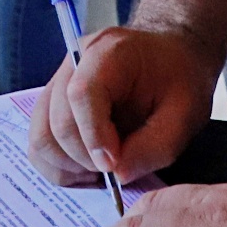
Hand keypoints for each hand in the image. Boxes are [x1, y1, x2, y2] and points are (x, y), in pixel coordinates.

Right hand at [30, 25, 216, 187]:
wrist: (169, 58)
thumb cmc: (179, 80)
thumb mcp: (185, 114)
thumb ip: (153, 147)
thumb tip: (117, 174)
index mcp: (110, 52)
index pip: (82, 94)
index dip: (94, 136)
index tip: (113, 166)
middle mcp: (75, 61)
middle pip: (57, 121)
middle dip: (85, 158)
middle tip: (116, 170)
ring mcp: (58, 81)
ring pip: (41, 137)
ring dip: (69, 166)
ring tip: (102, 170)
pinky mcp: (51, 103)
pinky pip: (41, 142)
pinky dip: (60, 165)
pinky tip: (88, 167)